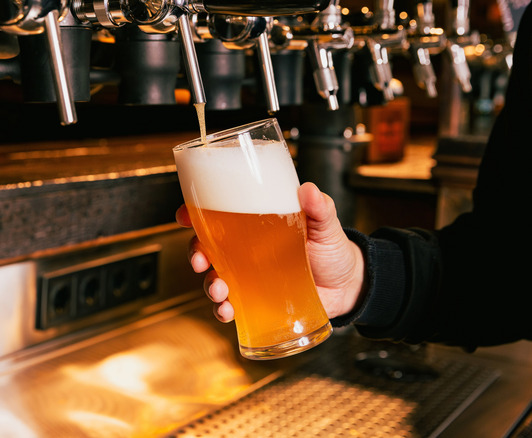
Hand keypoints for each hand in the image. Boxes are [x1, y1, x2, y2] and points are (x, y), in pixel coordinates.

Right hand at [175, 182, 365, 322]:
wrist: (349, 286)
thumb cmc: (333, 249)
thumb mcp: (326, 224)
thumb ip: (319, 207)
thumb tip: (309, 190)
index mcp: (254, 224)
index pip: (216, 215)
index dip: (194, 213)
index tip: (185, 215)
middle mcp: (244, 250)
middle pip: (206, 247)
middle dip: (194, 252)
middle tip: (199, 259)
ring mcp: (248, 276)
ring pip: (214, 277)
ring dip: (208, 284)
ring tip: (219, 289)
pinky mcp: (255, 300)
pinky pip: (230, 305)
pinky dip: (222, 310)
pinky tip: (227, 311)